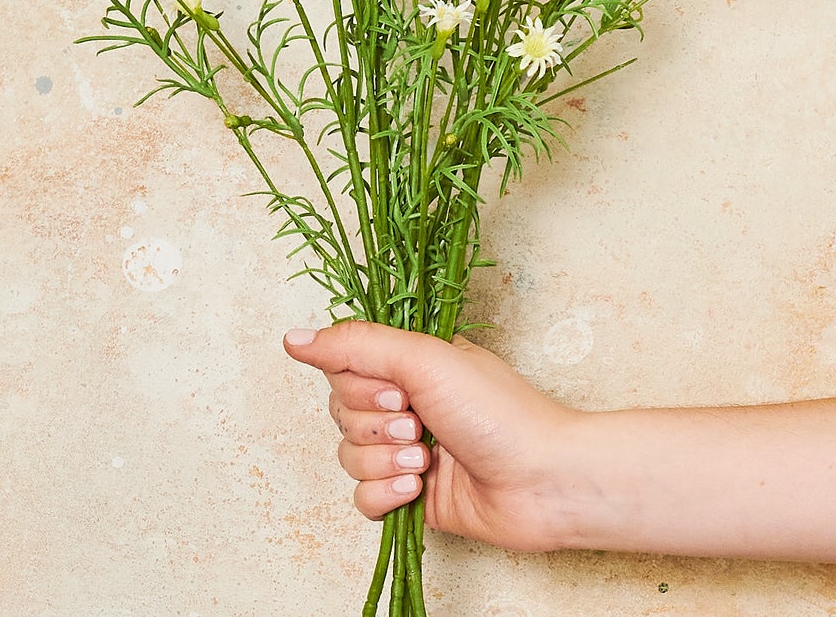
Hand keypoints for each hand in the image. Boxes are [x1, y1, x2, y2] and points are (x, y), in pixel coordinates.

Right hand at [283, 320, 585, 552]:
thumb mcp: (424, 359)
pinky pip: (362, 498)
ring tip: (425, 460)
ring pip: (348, 456)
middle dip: (373, 426)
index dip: (359, 385)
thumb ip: (355, 346)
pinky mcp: (410, 495)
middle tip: (417, 425)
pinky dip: (383, 495)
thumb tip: (294, 338)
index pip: (344, 366)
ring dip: (382, 461)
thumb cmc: (496, 411)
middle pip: (341, 413)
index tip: (396, 391)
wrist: (541, 481)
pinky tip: (415, 490)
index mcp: (411, 362)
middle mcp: (407, 402)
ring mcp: (408, 450)